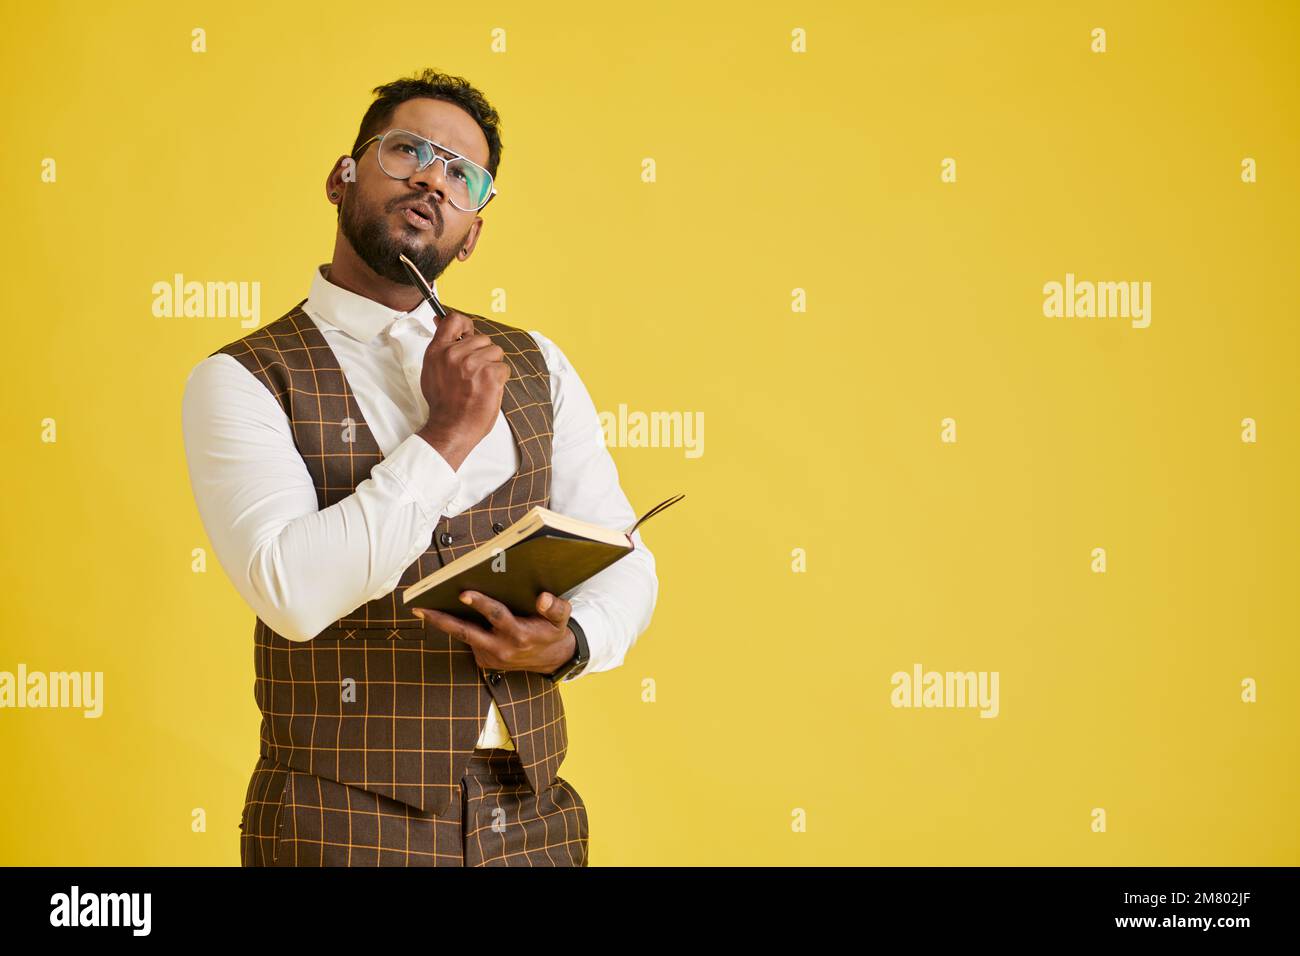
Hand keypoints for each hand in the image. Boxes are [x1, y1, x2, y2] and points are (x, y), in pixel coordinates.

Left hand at [413, 590, 575, 674]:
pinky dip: (457, 627)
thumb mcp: (560, 619)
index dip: (481, 604)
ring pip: (463, 637)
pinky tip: (445, 614)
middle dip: (442, 620)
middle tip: (422, 608)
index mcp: (519, 635)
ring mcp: (491, 657)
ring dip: (443, 623)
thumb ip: (555, 607)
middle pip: (466, 632)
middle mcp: (502, 648)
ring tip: (423, 609)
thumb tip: (542, 598)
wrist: (551, 659)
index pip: (497, 616)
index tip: (464, 594)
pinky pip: (468, 641)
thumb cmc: (551, 631)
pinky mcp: (484, 661)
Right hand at [415, 309, 508, 471]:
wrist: (451, 427)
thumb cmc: (443, 403)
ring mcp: (472, 364)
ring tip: (480, 383)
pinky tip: (487, 390)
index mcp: (438, 351)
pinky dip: (500, 380)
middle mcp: (454, 354)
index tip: (468, 333)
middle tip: (474, 374)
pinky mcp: (490, 375)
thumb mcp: (432, 371)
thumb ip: (441, 348)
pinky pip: (504, 368)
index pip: (453, 319)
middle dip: (483, 354)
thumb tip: (445, 325)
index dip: (466, 325)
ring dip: (492, 367)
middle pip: (482, 338)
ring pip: (495, 352)